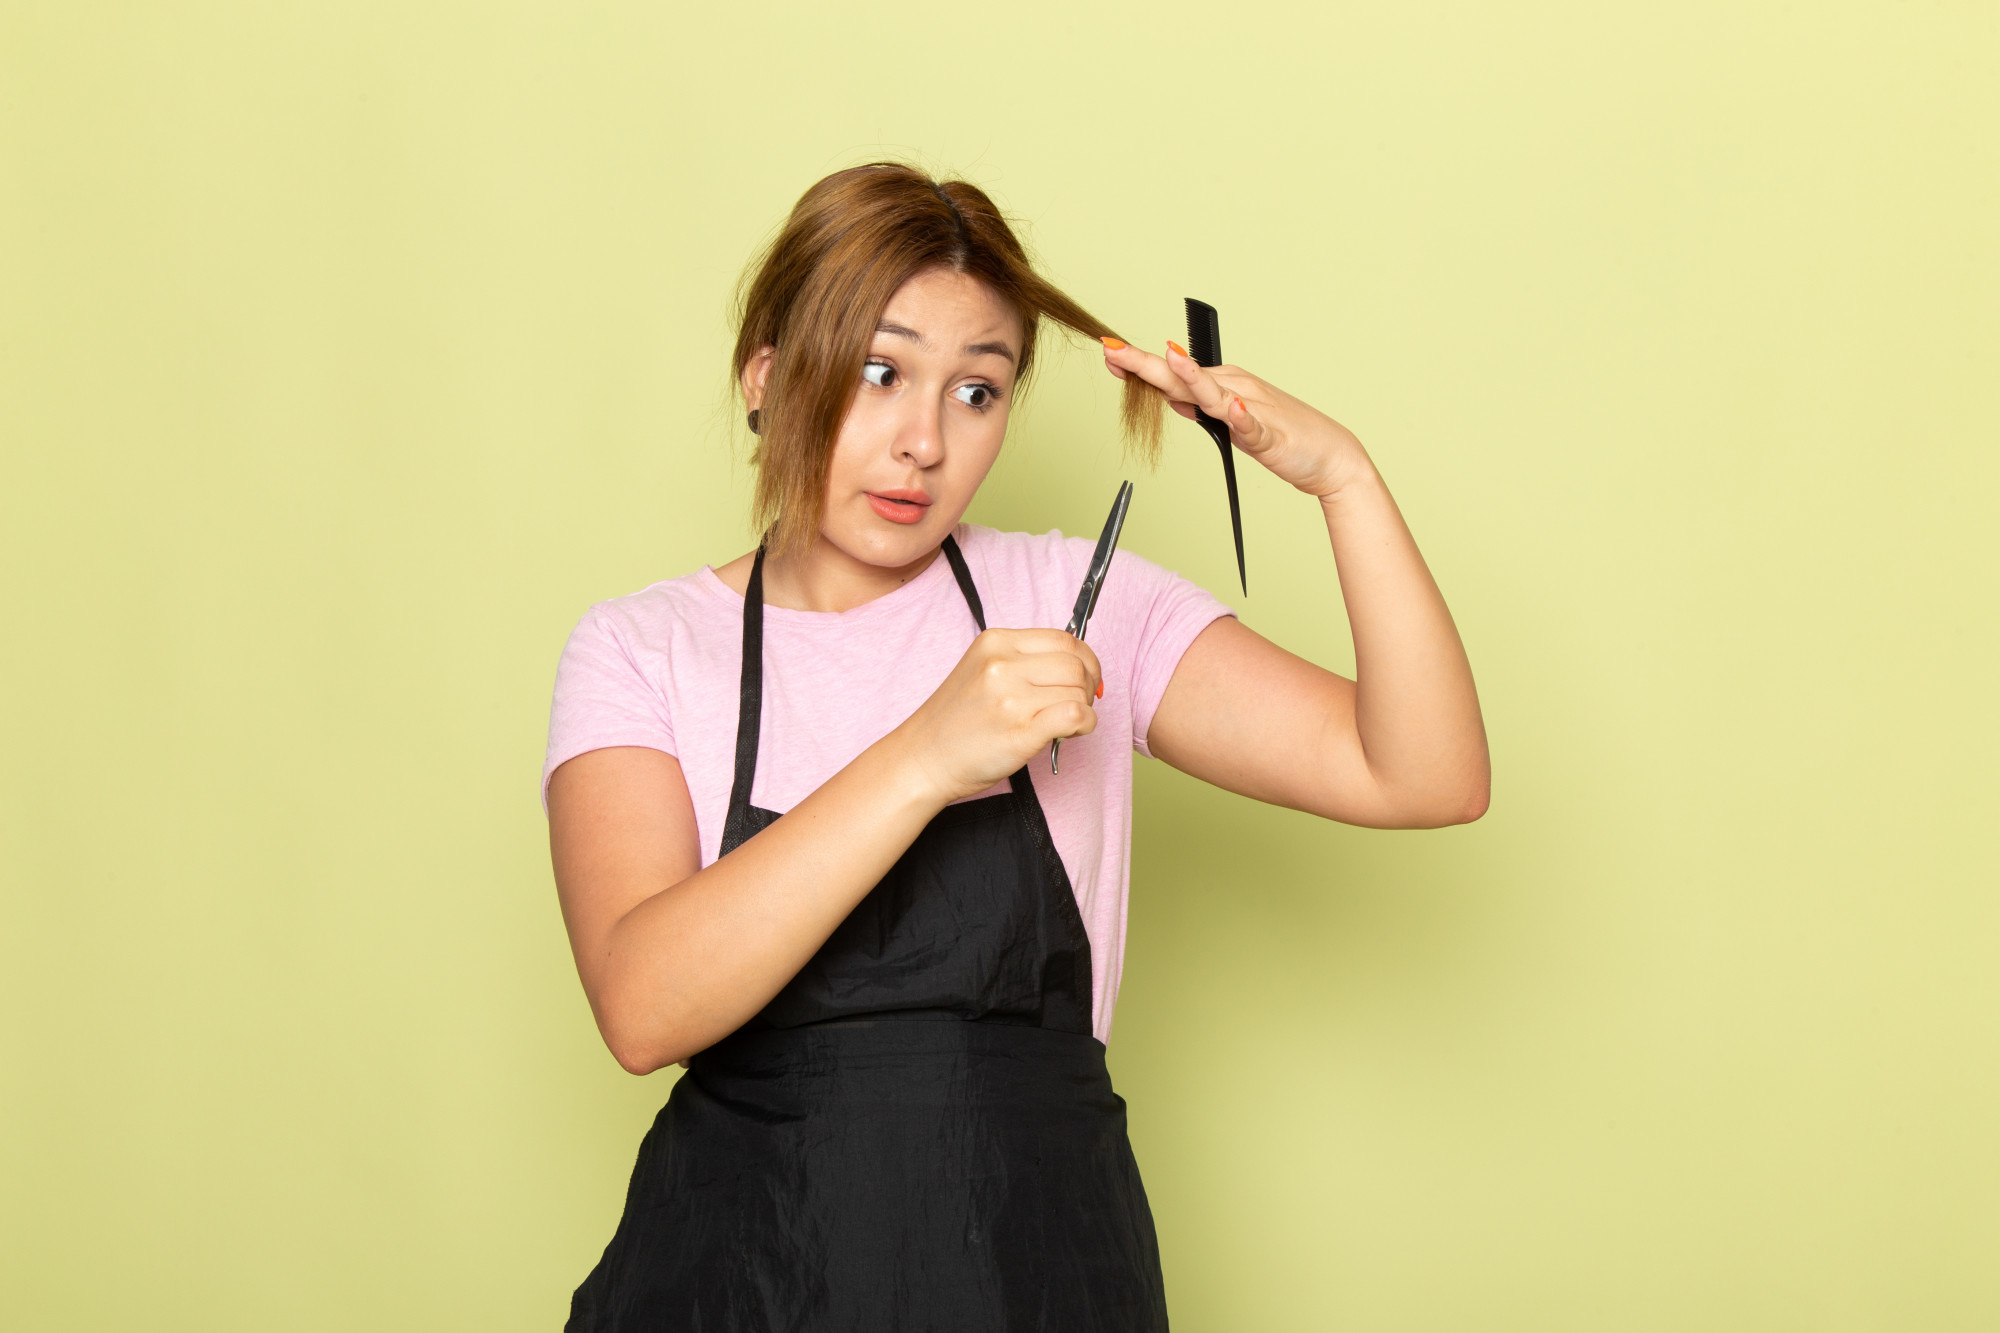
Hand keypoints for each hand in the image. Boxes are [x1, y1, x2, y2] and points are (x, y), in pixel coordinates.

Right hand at [892, 629, 1101, 803]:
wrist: (924, 758)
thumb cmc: (956, 720)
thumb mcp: (983, 670)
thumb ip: (1025, 661)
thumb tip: (1080, 667)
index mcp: (996, 642)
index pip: (1065, 638)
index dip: (1085, 660)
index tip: (1084, 679)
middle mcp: (1002, 664)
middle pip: (1076, 665)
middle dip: (1087, 686)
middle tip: (1076, 705)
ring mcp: (1011, 698)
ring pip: (1079, 691)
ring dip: (1084, 709)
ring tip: (1063, 723)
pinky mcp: (1020, 731)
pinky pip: (1076, 716)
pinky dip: (1084, 725)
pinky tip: (1069, 734)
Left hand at [1100, 338, 1373, 499]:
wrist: (1331, 456)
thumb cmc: (1283, 436)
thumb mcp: (1231, 424)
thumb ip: (1201, 408)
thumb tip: (1170, 396)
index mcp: (1223, 385)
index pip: (1174, 373)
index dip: (1140, 364)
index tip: (1108, 352)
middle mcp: (1235, 388)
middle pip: (1183, 377)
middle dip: (1146, 363)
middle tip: (1111, 349)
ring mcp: (1254, 410)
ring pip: (1213, 393)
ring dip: (1190, 374)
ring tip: (1167, 357)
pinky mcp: (1271, 435)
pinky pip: (1252, 425)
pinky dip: (1242, 417)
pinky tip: (1233, 407)